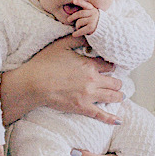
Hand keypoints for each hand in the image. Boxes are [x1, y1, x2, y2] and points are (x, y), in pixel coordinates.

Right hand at [0, 34, 122, 125]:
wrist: (34, 83)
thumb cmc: (44, 63)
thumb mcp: (61, 45)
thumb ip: (78, 39)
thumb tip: (89, 34)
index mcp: (89, 65)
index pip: (109, 65)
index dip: (111, 66)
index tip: (111, 68)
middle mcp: (93, 80)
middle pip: (115, 82)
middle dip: (117, 82)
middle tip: (117, 83)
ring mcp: (88, 95)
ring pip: (112, 96)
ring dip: (118, 96)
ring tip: (120, 96)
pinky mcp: (82, 107)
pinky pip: (100, 114)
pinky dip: (110, 118)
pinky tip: (117, 120)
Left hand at [64, 2, 98, 37]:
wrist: (103, 29)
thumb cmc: (93, 20)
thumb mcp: (91, 13)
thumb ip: (84, 9)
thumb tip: (72, 3)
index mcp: (92, 8)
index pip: (85, 4)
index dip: (79, 2)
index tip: (74, 1)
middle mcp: (93, 13)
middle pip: (80, 13)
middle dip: (72, 17)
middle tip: (68, 20)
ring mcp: (93, 20)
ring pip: (79, 22)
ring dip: (77, 26)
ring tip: (78, 28)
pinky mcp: (92, 27)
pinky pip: (81, 30)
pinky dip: (77, 33)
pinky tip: (74, 35)